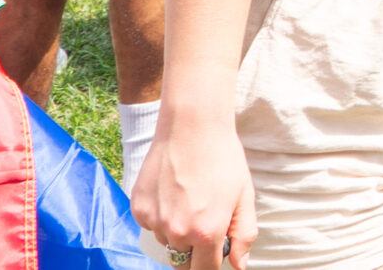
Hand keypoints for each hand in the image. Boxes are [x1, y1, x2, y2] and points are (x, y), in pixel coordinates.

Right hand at [134, 113, 256, 269]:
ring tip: (190, 198)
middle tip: (206, 218)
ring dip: (177, 232)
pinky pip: (151, 225)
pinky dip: (161, 216)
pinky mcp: (137, 209)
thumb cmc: (223, 159)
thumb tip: (239, 265)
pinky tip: (173, 191)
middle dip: (196, 250)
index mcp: (206, 232)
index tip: (215, 255)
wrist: (191, 127)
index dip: (212, 264)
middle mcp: (176, 232)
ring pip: (167, 242)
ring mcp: (153, 222)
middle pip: (183, 261)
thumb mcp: (244, 196)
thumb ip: (244, 234)